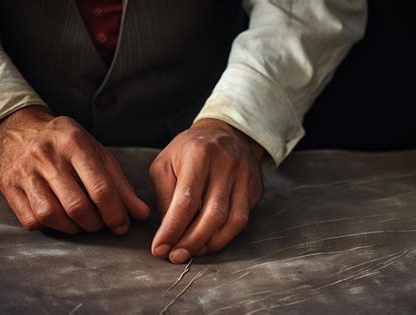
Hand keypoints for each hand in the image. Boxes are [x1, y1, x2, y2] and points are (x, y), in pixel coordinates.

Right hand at [0, 107, 149, 233]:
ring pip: (52, 215)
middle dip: (96, 223)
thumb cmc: (66, 143)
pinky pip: (32, 220)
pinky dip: (51, 227)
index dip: (115, 214)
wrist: (20, 128)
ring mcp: (25, 172)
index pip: (101, 188)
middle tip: (102, 223)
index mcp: (75, 144)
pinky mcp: (10, 186)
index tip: (123, 226)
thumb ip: (120, 184)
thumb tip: (141, 213)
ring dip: (74, 228)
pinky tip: (60, 218)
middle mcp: (48, 156)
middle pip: (77, 206)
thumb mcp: (97, 154)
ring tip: (83, 222)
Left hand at [149, 118, 263, 262]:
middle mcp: (226, 164)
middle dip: (192, 241)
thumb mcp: (166, 163)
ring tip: (192, 252)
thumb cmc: (189, 150)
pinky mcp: (255, 188)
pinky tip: (208, 241)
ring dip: (210, 243)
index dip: (173, 228)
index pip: (187, 200)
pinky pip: (242, 219)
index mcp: (200, 154)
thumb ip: (165, 196)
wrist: (225, 133)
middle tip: (176, 257)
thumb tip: (168, 232)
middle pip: (213, 214)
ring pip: (232, 220)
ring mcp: (245, 176)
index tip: (160, 248)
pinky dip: (224, 236)